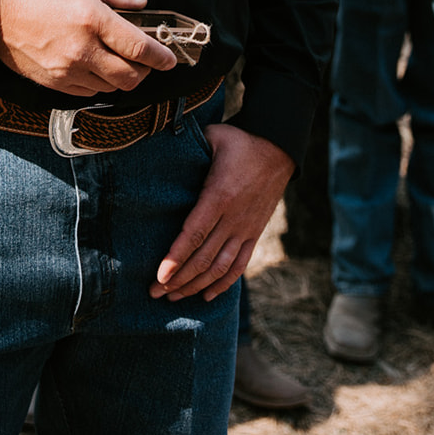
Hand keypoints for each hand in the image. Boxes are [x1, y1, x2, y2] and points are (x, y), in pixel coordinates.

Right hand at [0, 0, 176, 97]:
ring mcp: (68, 71)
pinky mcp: (55, 83)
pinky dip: (100, 83)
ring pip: (111, 87)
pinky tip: (96, 67)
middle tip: (147, 59)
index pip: (139, 48)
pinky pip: (89, 92)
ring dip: (122, 77)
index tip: (170, 58)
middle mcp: (83, 50)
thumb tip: (140, 3)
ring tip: (120, 61)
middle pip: (131, 76)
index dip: (161, 56)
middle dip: (146, 71)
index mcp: (93, 19)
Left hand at [150, 126, 293, 302]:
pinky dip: (223, 283)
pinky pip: (239, 265)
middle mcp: (233, 218)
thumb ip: (190, 143)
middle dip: (178, 279)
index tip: (160, 276)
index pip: (194, 233)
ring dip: (196, 285)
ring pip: (220, 267)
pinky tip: (206, 295)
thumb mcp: (214, 137)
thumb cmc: (240, 142)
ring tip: (174, 297)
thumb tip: (162, 140)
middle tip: (155, 292)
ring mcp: (245, 229)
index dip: (176, 258)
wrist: (278, 150)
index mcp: (219, 195)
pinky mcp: (254, 233)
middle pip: (203, 257)